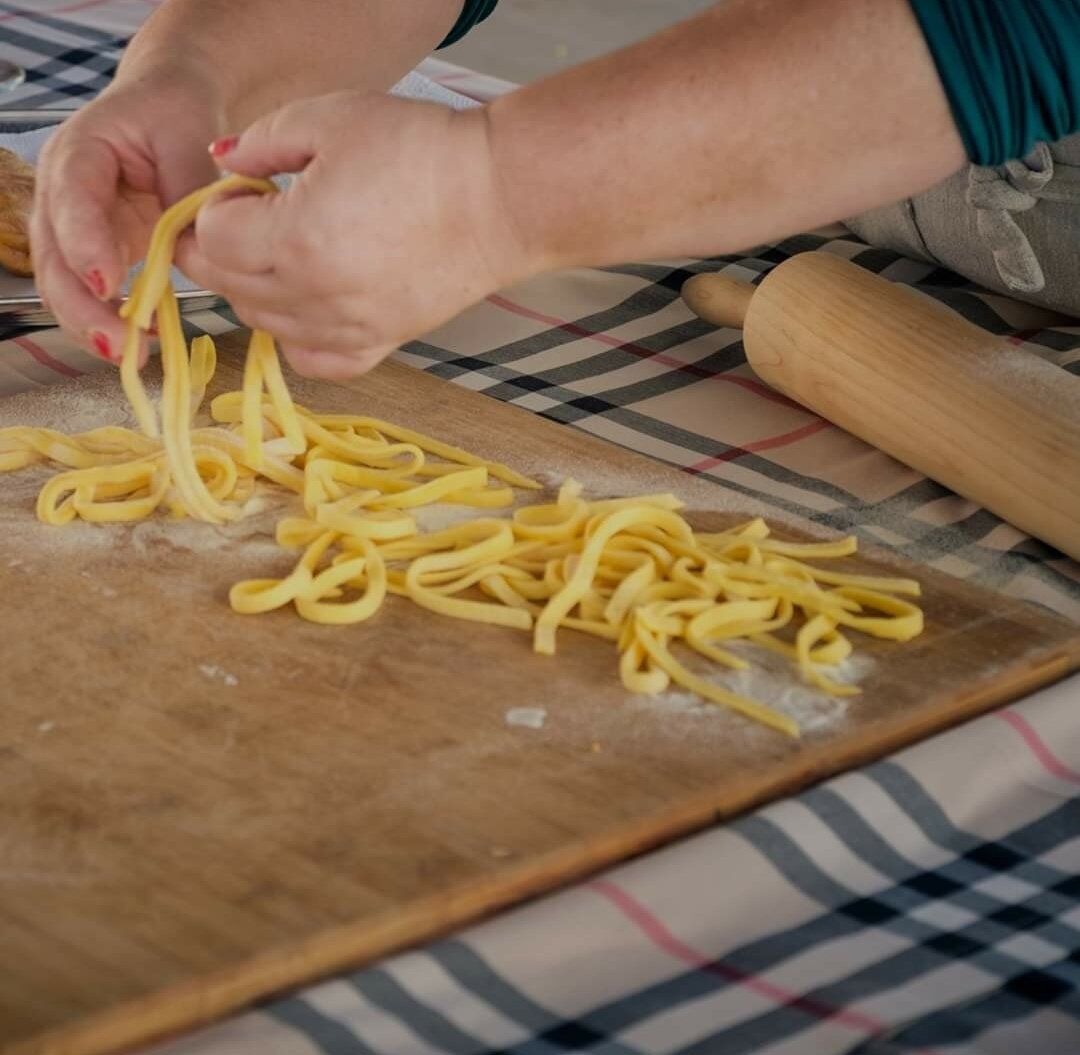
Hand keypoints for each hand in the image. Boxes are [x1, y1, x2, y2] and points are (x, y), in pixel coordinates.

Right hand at [31, 64, 226, 361]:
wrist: (168, 109)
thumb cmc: (174, 114)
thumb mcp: (186, 136)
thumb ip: (189, 189)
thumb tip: (199, 246)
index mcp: (78, 153)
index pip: (71, 200)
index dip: (85, 244)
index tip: (109, 282)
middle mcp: (63, 194)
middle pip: (53, 257)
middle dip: (81, 306)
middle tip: (119, 344)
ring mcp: (74, 228)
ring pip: (64, 284)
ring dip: (90, 325)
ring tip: (129, 356)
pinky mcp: (98, 253)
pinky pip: (91, 295)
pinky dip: (110, 321)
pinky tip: (139, 345)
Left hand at [178, 91, 525, 378]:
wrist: (497, 199)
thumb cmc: (422, 153)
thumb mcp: (330, 118)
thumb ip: (260, 141)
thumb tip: (222, 165)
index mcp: (295, 238)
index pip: (210, 240)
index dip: (215, 207)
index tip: (246, 189)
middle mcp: (314, 295)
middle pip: (226, 286)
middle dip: (225, 247)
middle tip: (258, 215)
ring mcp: (346, 328)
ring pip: (261, 324)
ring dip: (257, 287)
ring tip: (292, 249)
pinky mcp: (378, 345)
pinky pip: (312, 361)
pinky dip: (297, 337)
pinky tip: (311, 302)